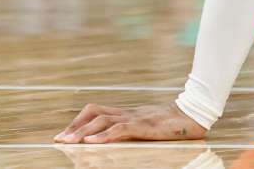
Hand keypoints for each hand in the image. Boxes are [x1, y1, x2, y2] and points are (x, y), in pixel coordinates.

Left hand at [54, 101, 206, 143]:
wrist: (194, 115)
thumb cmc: (173, 123)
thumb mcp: (148, 126)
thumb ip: (132, 128)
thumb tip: (114, 138)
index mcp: (127, 113)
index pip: (96, 111)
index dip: (78, 121)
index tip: (64, 133)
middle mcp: (127, 113)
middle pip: (94, 113)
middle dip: (74, 126)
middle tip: (59, 139)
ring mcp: (135, 117)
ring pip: (102, 120)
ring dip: (83, 131)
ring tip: (68, 142)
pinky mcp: (144, 125)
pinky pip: (120, 129)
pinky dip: (104, 135)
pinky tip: (93, 142)